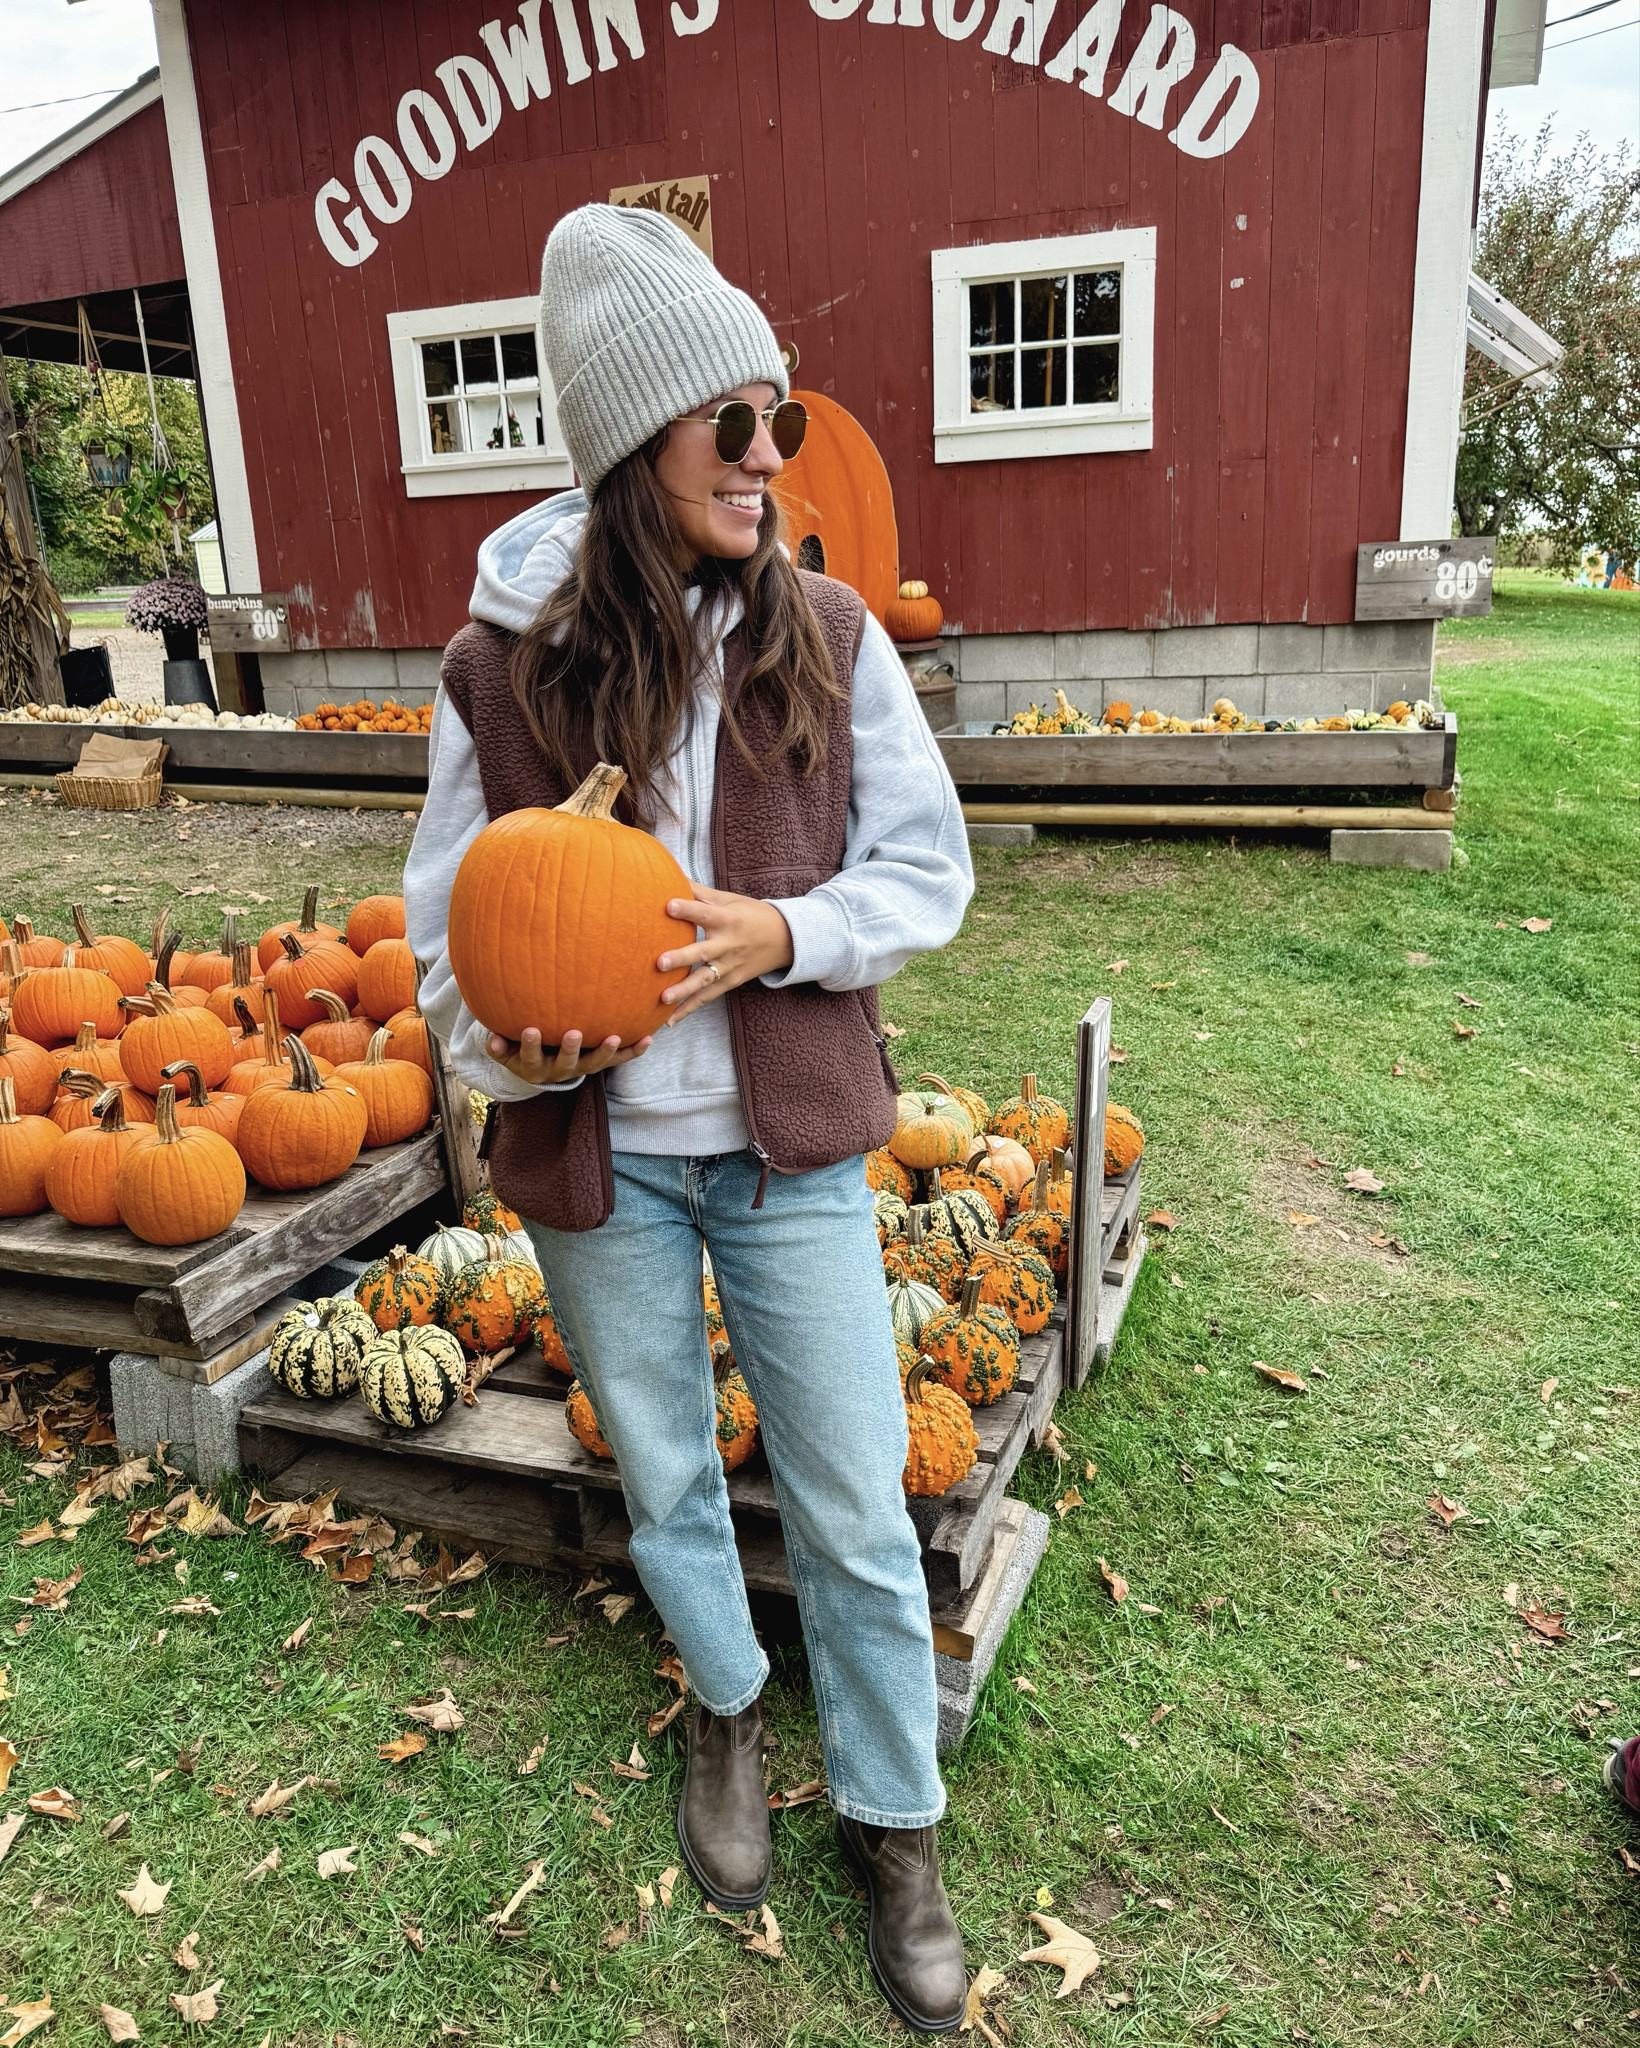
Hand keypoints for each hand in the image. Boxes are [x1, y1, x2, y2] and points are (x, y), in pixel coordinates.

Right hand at [486, 1026, 653, 1084]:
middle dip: (570, 1049)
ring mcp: (581, 1068)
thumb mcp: (506, 1050)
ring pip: (594, 1064)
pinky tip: (647, 1038)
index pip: (531, 1057)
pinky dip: (632, 1051)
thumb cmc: (520, 1049)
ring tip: (613, 1038)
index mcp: (535, 1067)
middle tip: (574, 1033)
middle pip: (566, 1064)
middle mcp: (560, 1071)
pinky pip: (618, 1060)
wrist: (541, 1067)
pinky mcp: (599, 1063)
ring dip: (605, 1052)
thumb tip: (492, 1039)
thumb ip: (500, 1046)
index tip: (530, 1030)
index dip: (530, 1045)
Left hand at [658, 885, 794, 1023]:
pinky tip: (669, 1021)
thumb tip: (668, 874)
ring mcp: (730, 966)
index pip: (705, 913)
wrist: (785, 939)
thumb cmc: (750, 914)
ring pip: (705, 980)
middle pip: (703, 952)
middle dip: (681, 958)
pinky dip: (689, 1009)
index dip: (687, 909)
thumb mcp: (728, 899)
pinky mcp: (731, 982)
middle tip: (659, 963)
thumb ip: (698, 892)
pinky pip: (708, 998)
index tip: (667, 905)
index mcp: (728, 919)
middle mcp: (728, 944)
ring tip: (662, 999)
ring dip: (683, 991)